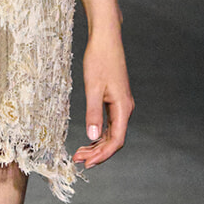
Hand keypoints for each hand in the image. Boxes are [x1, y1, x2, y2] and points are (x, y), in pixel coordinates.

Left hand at [73, 29, 133, 168]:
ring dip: (97, 145)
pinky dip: (99, 134)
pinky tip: (88, 140)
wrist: (106, 40)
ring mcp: (121, 105)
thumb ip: (93, 113)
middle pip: (114, 140)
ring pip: (112, 133)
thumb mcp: (93, 87)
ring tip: (80, 153)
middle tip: (78, 160)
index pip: (116, 140)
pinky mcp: (115, 100)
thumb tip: (93, 136)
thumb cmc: (99, 60)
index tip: (87, 164)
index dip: (103, 155)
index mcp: (123, 107)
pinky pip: (109, 124)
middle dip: (97, 153)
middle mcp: (125, 109)